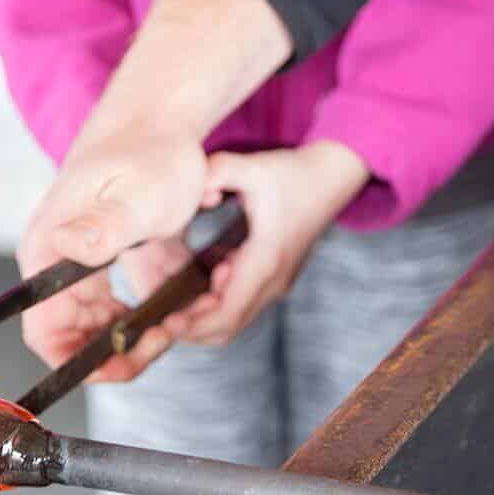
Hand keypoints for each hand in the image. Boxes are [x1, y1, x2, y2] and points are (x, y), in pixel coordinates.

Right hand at [15, 123, 207, 380]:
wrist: (160, 126)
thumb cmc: (150, 154)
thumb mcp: (137, 192)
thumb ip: (105, 224)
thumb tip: (66, 246)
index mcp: (49, 250)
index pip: (44, 332)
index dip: (77, 361)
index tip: (122, 363)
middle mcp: (53, 263)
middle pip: (70, 339)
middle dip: (114, 354)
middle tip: (161, 338)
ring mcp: (73, 266)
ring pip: (93, 330)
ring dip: (129, 340)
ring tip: (171, 323)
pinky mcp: (98, 265)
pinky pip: (110, 312)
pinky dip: (138, 321)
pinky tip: (167, 310)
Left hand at [169, 141, 369, 344]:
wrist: (332, 177)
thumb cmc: (292, 173)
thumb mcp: (252, 166)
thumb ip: (217, 172)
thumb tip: (196, 196)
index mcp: (265, 261)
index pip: (227, 314)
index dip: (194, 325)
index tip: (166, 322)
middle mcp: (273, 281)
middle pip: (228, 328)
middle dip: (192, 328)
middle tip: (161, 314)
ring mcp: (277, 284)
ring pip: (235, 320)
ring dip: (204, 315)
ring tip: (183, 288)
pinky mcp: (276, 279)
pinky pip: (242, 305)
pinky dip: (218, 303)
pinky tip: (209, 273)